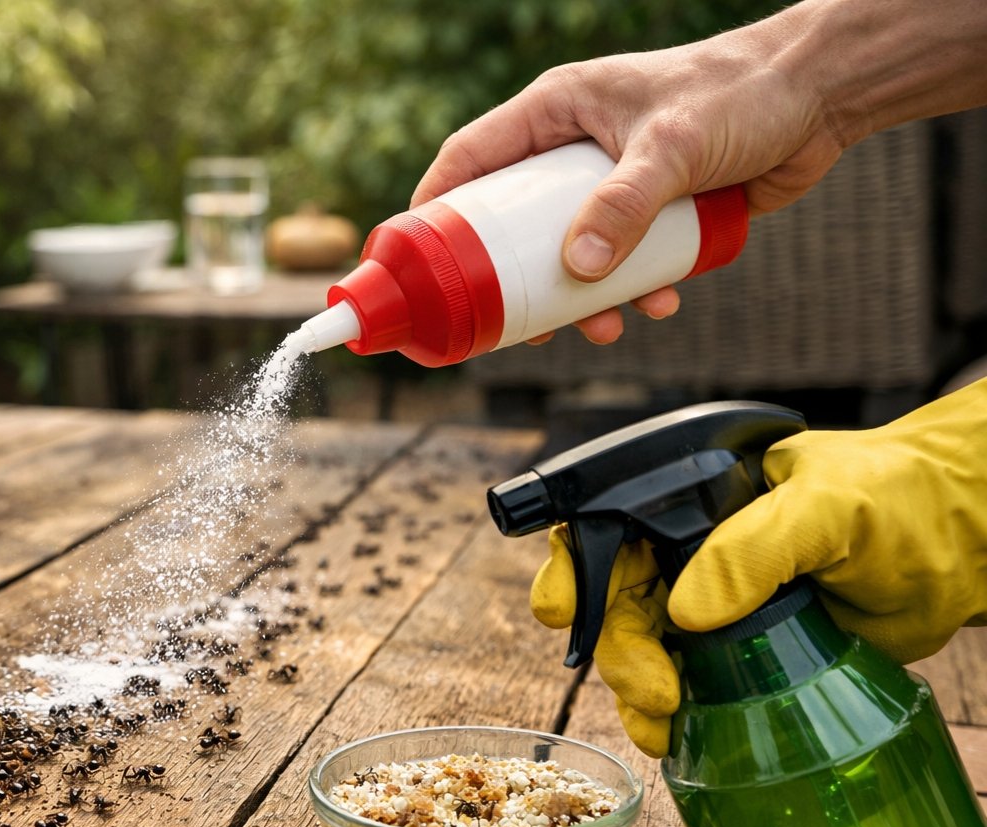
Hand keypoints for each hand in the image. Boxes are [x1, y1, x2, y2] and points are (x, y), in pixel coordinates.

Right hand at [414, 11, 845, 347]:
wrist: (819, 95)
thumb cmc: (740, 93)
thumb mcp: (671, 148)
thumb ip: (622, 206)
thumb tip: (578, 271)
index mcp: (556, 110)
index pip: (470, 158)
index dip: (435, 210)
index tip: (415, 261)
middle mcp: (573, 146)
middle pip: (512, 220)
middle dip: (513, 277)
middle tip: (509, 323)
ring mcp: (608, 180)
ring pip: (567, 251)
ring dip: (579, 297)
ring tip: (602, 326)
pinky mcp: (648, 209)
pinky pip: (619, 260)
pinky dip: (631, 290)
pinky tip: (658, 304)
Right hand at [530, 379, 986, 756]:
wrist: (966, 546)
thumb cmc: (898, 498)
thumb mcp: (824, 506)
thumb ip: (754, 549)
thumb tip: (686, 610)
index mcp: (692, 501)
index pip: (608, 527)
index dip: (573, 569)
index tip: (564, 613)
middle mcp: (691, 551)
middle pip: (616, 602)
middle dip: (617, 650)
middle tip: (653, 690)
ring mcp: (715, 606)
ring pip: (643, 650)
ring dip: (637, 691)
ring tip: (664, 722)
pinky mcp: (744, 655)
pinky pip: (687, 685)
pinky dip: (672, 716)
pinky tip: (676, 737)